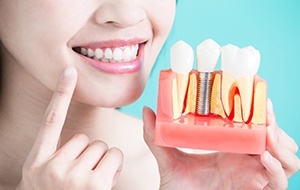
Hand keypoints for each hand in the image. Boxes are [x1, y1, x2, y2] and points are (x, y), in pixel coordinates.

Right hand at [17, 67, 122, 189]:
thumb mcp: (43, 174)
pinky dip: (113, 167)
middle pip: (87, 139)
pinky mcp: (94, 184)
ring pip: (102, 147)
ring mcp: (73, 176)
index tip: (69, 71)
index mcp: (38, 160)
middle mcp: (52, 166)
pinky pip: (114, 158)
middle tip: (82, 175)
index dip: (61, 93)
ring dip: (102, 161)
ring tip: (91, 181)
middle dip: (90, 154)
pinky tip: (103, 183)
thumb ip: (59, 154)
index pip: (51, 120)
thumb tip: (86, 142)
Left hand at [143, 99, 298, 189]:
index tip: (255, 89)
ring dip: (281, 142)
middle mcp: (247, 159)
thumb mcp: (168, 157)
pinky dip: (278, 167)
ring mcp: (254, 175)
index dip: (260, 109)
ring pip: (287, 157)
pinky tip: (264, 157)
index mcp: (231, 147)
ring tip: (267, 131)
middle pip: (276, 137)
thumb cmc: (180, 187)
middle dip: (274, 122)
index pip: (255, 124)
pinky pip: (280, 181)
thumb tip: (147, 110)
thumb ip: (155, 136)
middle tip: (264, 109)